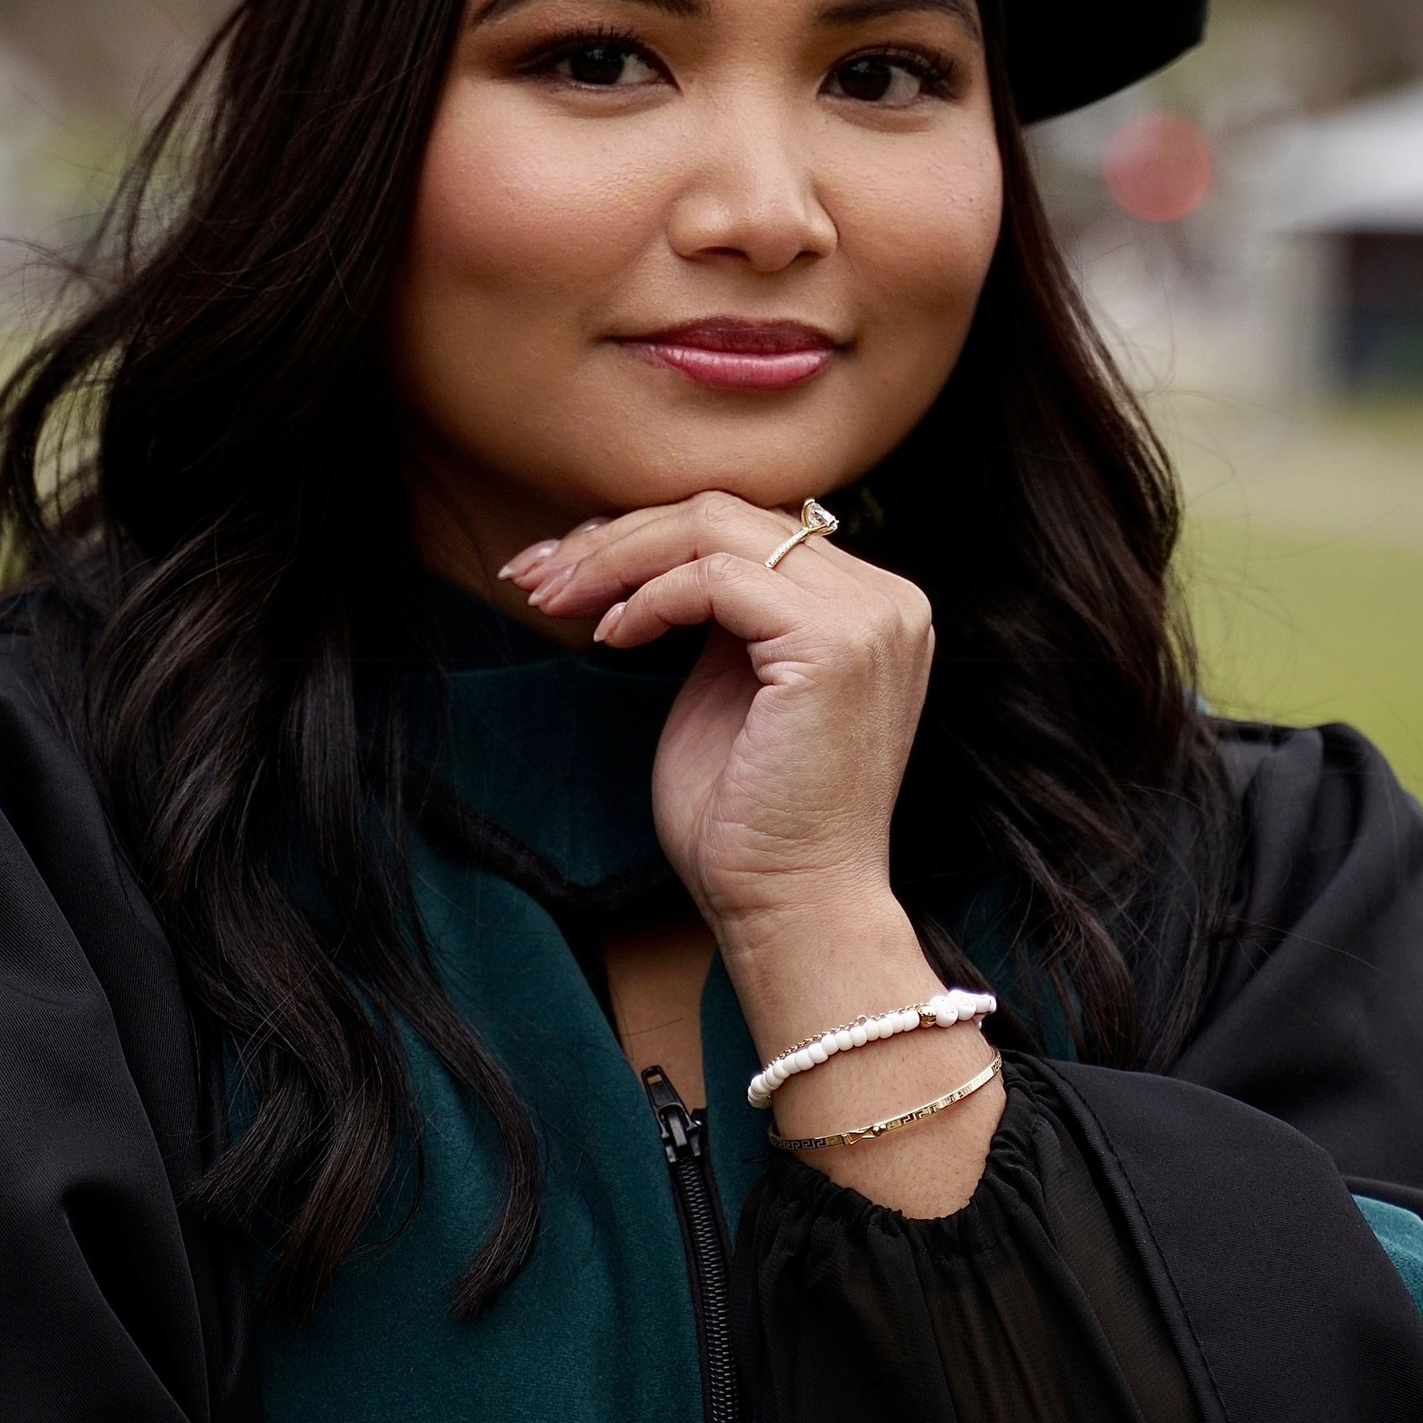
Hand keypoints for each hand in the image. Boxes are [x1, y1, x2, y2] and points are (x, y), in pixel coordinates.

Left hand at [500, 492, 934, 949]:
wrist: (792, 909)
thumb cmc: (749, 824)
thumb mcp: (729, 691)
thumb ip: (718, 618)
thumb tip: (644, 550)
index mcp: (868, 607)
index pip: (747, 528)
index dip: (644, 535)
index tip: (563, 566)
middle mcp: (885, 599)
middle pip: (728, 513)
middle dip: (617, 536)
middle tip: (537, 574)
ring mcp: (870, 617)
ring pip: (716, 527)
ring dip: (617, 557)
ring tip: (557, 598)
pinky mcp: (836, 642)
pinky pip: (716, 578)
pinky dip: (648, 597)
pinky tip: (610, 635)